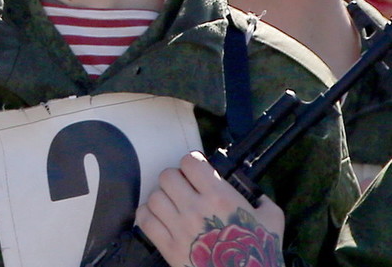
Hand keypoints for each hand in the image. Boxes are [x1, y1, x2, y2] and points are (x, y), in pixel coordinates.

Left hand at [134, 152, 284, 266]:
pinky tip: (160, 218)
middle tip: (185, 189)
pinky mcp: (168, 247)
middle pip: (167, 176)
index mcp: (220, 198)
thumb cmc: (260, 254)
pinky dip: (148, 215)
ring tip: (173, 205)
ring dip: (162, 198)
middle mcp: (196, 209)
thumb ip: (262, 200)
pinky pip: (145, 219)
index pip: (190, 162)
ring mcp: (179, 228)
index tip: (197, 171)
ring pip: (154, 196)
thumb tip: (255, 192)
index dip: (192, 163)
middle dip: (176, 179)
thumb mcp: (273, 221)